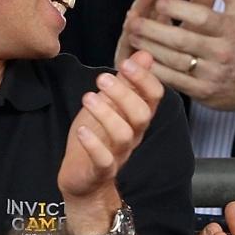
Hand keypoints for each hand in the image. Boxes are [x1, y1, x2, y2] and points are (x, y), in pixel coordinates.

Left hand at [57, 51, 163, 200]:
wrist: (84, 180)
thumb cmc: (98, 138)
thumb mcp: (110, 104)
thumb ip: (127, 82)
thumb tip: (144, 55)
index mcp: (137, 117)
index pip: (154, 97)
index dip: (145, 79)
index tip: (127, 63)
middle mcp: (133, 135)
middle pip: (142, 115)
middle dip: (125, 93)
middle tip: (103, 79)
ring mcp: (118, 154)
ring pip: (124, 135)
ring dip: (106, 114)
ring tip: (88, 97)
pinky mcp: (101, 170)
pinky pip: (104, 159)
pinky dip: (93, 144)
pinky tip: (81, 131)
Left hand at [122, 0, 234, 117]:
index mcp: (230, 29)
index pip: (200, 17)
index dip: (177, 8)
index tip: (158, 1)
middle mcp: (222, 52)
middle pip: (182, 40)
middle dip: (154, 30)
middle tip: (133, 21)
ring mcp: (212, 74)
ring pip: (175, 61)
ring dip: (150, 49)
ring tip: (132, 38)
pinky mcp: (204, 92)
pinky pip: (176, 81)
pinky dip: (157, 71)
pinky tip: (142, 60)